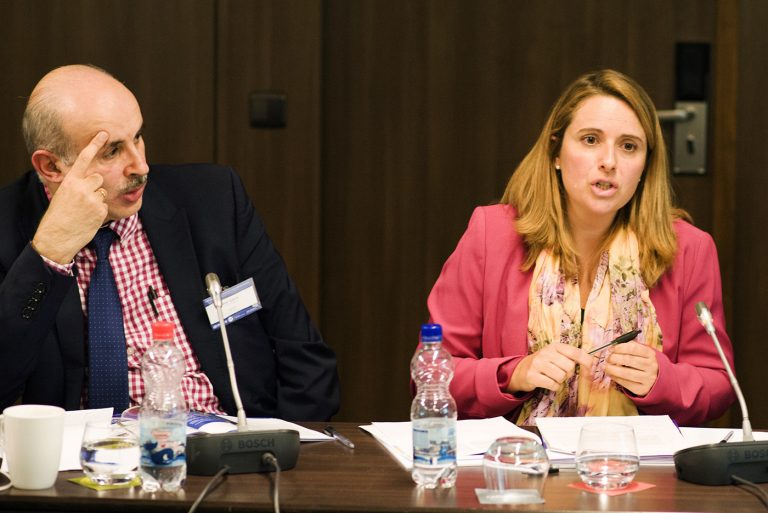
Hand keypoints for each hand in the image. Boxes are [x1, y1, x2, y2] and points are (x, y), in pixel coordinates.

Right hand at [31, 131, 109, 263]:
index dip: (94, 144)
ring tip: (83, 210)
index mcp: (70, 181)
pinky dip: (99, 211)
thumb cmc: (59, 216)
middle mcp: (82, 186)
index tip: (104, 133)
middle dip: (95, 186)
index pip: (84, 158)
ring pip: (102, 192)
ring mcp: (92, 198)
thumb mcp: (62, 194)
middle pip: (98, 178)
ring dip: (97, 199)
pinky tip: (88, 218)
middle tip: (83, 199)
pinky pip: (105, 205)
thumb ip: (76, 184)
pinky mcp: (101, 210)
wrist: (57, 237)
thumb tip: (91, 179)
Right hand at [508, 343, 593, 392]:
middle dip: (568, 373)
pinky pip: (553, 385)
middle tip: (560, 373)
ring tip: (553, 377)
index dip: (587, 361)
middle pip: (569, 367)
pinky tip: (548, 382)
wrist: (521, 370)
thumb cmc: (544, 363)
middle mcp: (546, 353)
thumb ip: (571, 356)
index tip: (591, 370)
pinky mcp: (532, 376)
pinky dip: (554, 387)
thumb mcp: (556, 355)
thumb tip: (592, 363)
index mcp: (555, 346)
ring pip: (561, 377)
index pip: (576, 352)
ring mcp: (538, 364)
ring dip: (560, 381)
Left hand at [604, 341, 658, 396]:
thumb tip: (614, 338)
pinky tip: (611, 374)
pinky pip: (626, 383)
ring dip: (612, 369)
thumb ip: (629, 344)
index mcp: (650, 354)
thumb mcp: (642, 352)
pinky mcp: (642, 389)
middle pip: (628, 360)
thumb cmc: (644, 362)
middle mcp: (651, 366)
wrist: (658, 380)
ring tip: (606, 366)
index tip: (612, 348)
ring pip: (626, 373)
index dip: (620, 347)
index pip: (634, 348)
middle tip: (608, 358)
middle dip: (614, 358)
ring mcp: (648, 378)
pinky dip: (615, 378)